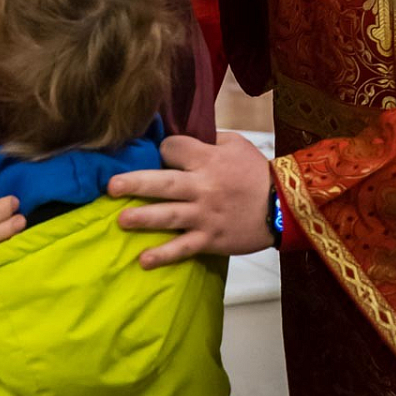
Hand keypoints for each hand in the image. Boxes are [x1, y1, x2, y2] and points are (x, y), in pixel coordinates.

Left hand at [107, 131, 272, 266]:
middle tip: (110, 187)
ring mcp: (204, 216)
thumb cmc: (257, 172)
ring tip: (119, 219)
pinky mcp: (211, 239)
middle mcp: (202, 187)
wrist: (286, 207)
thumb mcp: (234, 144)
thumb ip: (208, 140)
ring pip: (168, 216)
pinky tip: (143, 260)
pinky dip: (164, 255)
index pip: (172, 149)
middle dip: (135, 184)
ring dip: (143, 218)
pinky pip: (184, 248)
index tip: (162, 154)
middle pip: (162, 183)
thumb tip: (182, 136)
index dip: (163, 150)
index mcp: (207, 160)